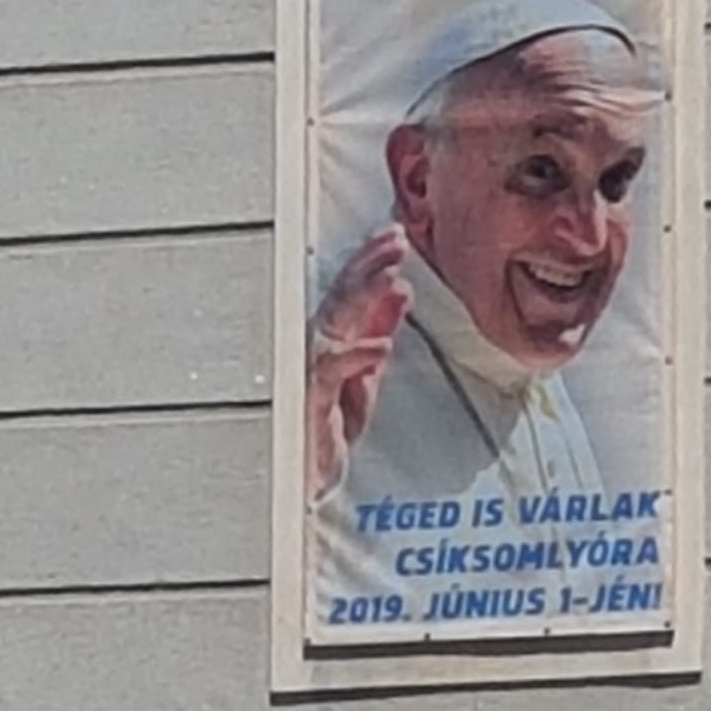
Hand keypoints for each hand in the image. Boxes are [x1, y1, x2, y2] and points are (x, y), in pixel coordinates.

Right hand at [307, 223, 412, 499]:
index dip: (371, 260)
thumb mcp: (366, 370)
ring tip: (393, 276)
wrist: (308, 475)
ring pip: (335, 321)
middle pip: (341, 295)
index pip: (349, 289)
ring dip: (364, 296)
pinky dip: (358, 356)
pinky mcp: (309, 398)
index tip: (395, 235)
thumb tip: (403, 289)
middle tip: (396, 240)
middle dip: (369, 264)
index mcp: (330, 336)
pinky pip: (332, 371)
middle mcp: (315, 345)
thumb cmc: (327, 422)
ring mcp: (308, 369)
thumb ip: (380, 330)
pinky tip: (381, 346)